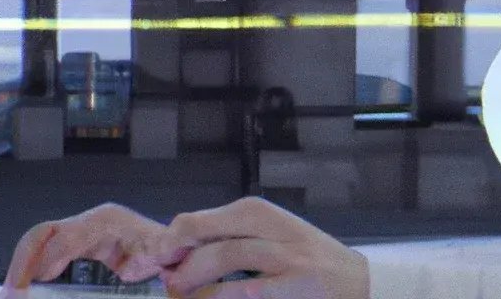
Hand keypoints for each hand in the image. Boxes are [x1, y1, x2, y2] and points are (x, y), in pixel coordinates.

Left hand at [0, 197, 368, 298]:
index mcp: (253, 211)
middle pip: (202, 235)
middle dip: (168, 259)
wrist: (362, 282)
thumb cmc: (304, 260)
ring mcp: (285, 255)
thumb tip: (171, 256)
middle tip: (150, 280)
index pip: (194, 221)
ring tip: (178, 294)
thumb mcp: (264, 240)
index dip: (162, 242)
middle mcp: (267, 226)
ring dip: (193, 283)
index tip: (138, 262)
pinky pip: (251, 290)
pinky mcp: (299, 283)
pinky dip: (224, 297)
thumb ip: (223, 241)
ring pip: (223, 260)